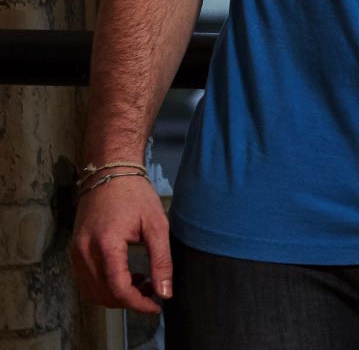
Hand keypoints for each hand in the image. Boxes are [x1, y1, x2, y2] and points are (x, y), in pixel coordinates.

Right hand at [69, 176, 171, 314]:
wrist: (111, 171)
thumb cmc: (135, 194)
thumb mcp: (156, 224)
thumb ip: (161, 260)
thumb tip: (164, 292)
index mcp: (106, 244)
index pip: (118, 288)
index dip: (138, 303)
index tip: (156, 305)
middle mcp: (84, 252)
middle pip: (104, 294)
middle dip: (129, 300)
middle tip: (152, 291)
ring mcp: (76, 252)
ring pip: (92, 291)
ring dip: (116, 295)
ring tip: (142, 282)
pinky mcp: (75, 250)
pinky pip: (87, 280)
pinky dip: (105, 285)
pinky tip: (126, 275)